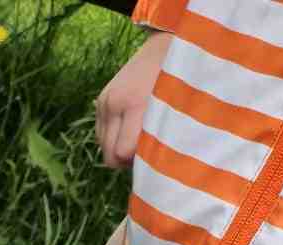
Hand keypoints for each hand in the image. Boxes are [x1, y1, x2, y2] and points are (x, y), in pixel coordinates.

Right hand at [95, 32, 170, 168]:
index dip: (139, 161)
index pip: (124, 153)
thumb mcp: (178, 105)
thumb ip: (162, 134)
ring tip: (140, 140)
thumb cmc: (182, 76)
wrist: (168, 41)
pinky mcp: (101, 100)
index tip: (155, 158)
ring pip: (103, 147)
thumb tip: (154, 165)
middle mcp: (113, 104)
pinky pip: (101, 134)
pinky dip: (114, 138)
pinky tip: (130, 129)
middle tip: (148, 153)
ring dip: (119, 149)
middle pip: (109, 155)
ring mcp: (104, 102)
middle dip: (127, 160)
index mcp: (134, 104)